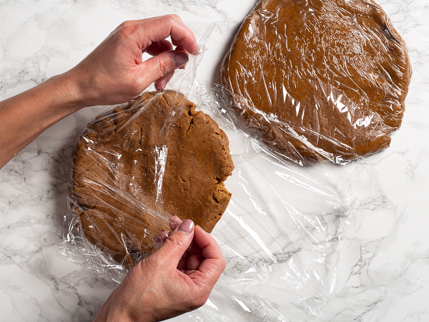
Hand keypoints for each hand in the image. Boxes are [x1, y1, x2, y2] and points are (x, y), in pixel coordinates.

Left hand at [61, 15, 198, 106]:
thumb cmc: (102, 84)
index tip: (194, 53)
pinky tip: (156, 77)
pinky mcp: (127, 42)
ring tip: (162, 81)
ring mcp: (129, 35)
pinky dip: (158, 59)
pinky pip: (151, 45)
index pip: (170, 24)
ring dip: (167, 59)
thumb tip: (181, 58)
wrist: (80, 87)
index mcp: (134, 34)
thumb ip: (163, 66)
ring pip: (160, 39)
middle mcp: (131, 29)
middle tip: (181, 67)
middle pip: (167, 27)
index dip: (187, 37)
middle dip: (179, 47)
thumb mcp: (138, 80)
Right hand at [94, 217, 225, 321]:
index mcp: (198, 289)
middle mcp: (193, 289)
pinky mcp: (170, 282)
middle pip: (201, 256)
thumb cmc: (138, 300)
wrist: (119, 313)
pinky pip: (176, 261)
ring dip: (178, 241)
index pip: (215, 259)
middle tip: (178, 224)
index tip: (193, 228)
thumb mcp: (160, 263)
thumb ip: (177, 242)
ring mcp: (182, 285)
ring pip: (187, 257)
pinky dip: (170, 249)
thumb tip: (188, 226)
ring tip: (168, 229)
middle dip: (190, 238)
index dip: (206, 240)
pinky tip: (161, 240)